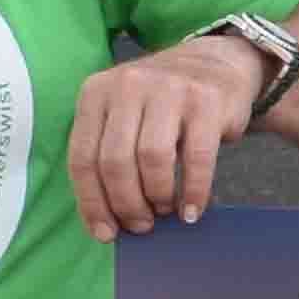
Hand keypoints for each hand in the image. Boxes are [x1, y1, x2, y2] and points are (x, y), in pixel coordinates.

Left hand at [70, 32, 266, 239]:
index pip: (82, 157)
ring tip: (164, 210)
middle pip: (114, 161)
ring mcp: (168, 89)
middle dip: (126, 204)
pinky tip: (191, 209)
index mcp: (95, 93)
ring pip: (152, 159)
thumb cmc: (162, 105)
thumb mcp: (123, 115)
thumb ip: (110, 155)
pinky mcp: (205, 100)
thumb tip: (107, 221)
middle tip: (141, 225)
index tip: (106, 234)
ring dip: (157, 196)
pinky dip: (193, 191)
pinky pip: (196, 157)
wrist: (216, 64)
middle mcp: (127, 85)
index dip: (92, 203)